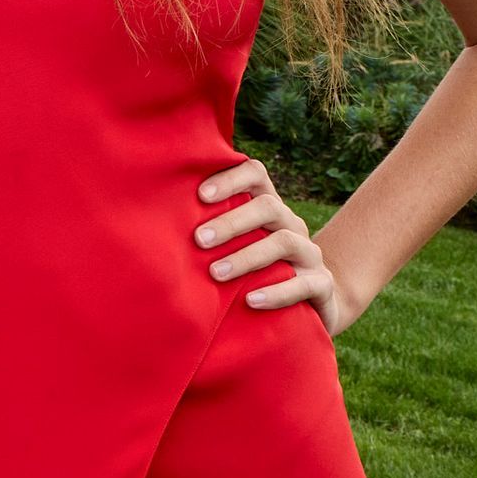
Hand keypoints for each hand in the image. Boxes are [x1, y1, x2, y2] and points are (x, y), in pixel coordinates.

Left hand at [195, 156, 349, 338]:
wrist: (311, 304)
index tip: (201, 195)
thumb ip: (209, 228)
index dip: (230, 178)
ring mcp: (310, 253)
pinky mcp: (321, 285)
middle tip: (198, 240)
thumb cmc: (254, 269)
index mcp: (268, 206)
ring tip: (216, 273)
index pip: (256, 173)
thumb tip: (155, 215)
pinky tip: (251, 301)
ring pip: (285, 242)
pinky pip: (304, 284)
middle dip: (231, 222)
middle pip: (268, 207)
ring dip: (247, 256)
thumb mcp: (235, 245)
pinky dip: (276, 292)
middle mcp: (291, 224)